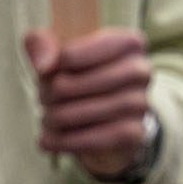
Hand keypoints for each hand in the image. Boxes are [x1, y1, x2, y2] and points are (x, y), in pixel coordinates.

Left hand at [26, 28, 153, 178]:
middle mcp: (142, 71)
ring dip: (59, 117)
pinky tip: (48, 139)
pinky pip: (100, 138)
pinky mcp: (135, 133)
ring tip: (47, 118)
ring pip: (94, 110)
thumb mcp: (53, 49)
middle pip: (92, 80)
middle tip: (44, 98)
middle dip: (57, 91)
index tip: (48, 69)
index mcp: (129, 43)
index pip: (99, 46)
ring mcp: (142, 103)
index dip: (66, 58)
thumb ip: (40, 43)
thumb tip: (44, 66)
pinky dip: (68, 141)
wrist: (95, 112)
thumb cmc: (72, 72)